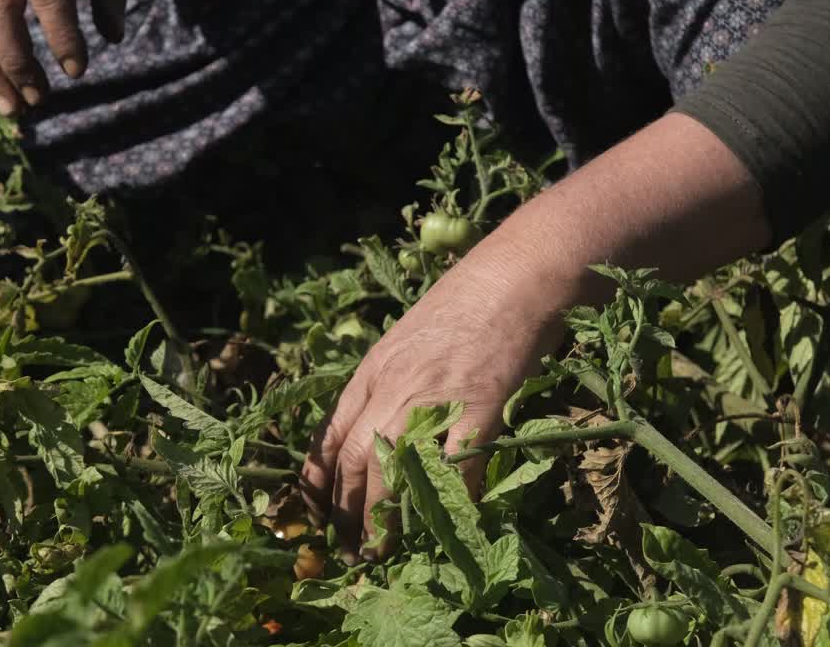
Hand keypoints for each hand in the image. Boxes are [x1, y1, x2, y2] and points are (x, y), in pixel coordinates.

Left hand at [300, 250, 562, 560]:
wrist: (513, 279)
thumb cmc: (462, 303)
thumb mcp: (404, 339)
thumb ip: (385, 380)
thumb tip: (373, 429)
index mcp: (371, 371)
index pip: (330, 436)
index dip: (319, 482)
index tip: (316, 514)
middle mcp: (393, 388)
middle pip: (355, 461)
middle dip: (346, 512)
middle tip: (349, 548)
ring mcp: (434, 400)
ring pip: (393, 472)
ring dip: (384, 519)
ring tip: (383, 551)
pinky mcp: (479, 409)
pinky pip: (457, 467)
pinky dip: (447, 501)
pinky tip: (445, 525)